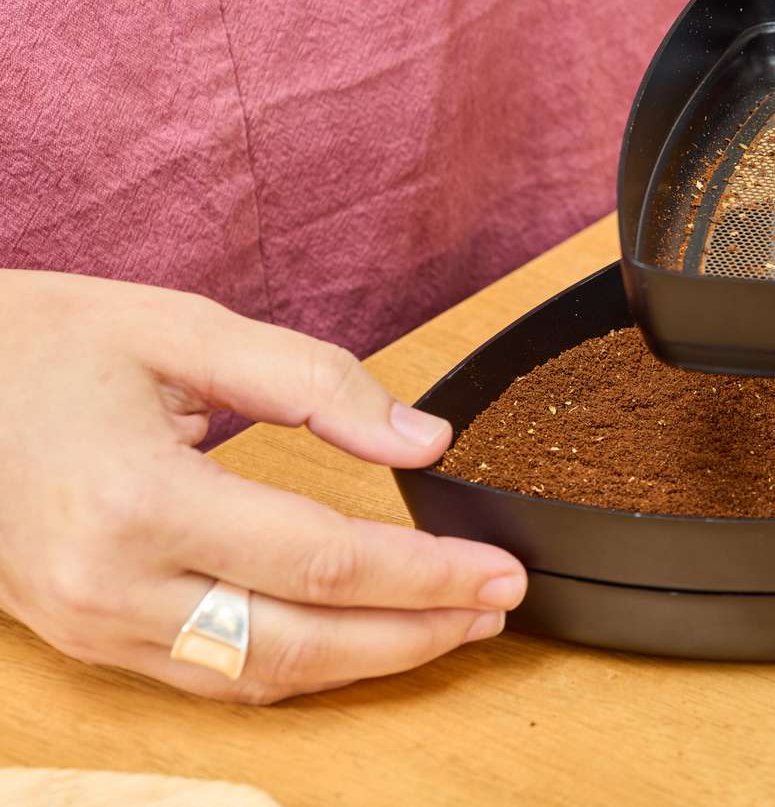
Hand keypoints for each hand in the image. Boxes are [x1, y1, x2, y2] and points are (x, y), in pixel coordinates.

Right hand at [0, 270, 525, 703]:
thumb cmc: (43, 346)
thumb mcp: (183, 328)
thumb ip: (315, 381)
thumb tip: (424, 440)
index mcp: (138, 501)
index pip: (323, 563)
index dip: (426, 574)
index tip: (499, 566)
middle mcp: (112, 586)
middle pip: (302, 642)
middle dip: (416, 632)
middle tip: (498, 603)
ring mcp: (94, 626)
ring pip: (260, 677)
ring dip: (366, 661)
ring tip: (449, 626)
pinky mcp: (89, 638)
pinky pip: (213, 675)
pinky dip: (299, 664)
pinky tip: (358, 638)